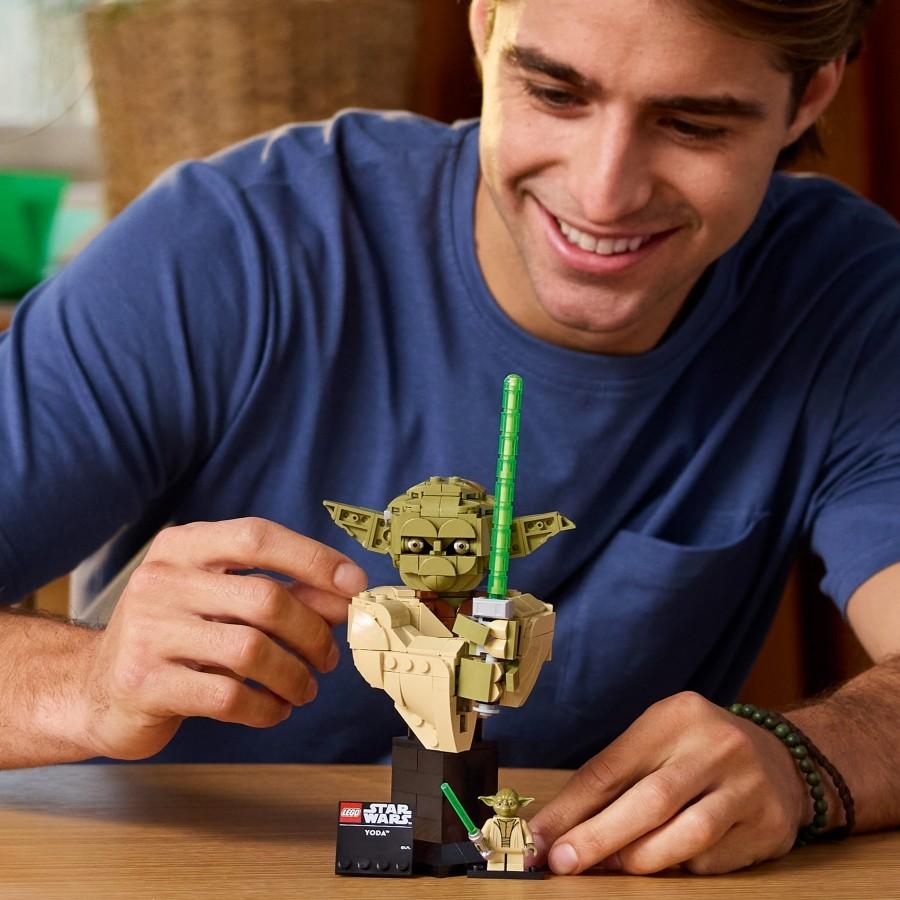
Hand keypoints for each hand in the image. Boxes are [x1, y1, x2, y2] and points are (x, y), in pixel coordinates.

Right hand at [80, 518, 366, 759]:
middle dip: (313, 632)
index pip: (258, 538)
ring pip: (252, 650)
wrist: (96, 687)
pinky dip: (266, 707)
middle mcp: (162, 580)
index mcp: (183, 547)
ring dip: (294, 675)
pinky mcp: (146, 683)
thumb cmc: (174, 636)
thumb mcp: (218, 600)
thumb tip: (345, 596)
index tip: (355, 585)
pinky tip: (274, 710)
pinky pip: (228, 696)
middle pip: (265, 599)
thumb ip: (279, 591)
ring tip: (305, 688)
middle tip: (329, 657)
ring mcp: (149, 631)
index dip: (314, 559)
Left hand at [529, 692, 811, 874]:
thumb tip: (556, 829)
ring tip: (609, 868)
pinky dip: (682, 866)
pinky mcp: (770, 826)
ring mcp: (749, 786)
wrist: (782, 760)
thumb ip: (612, 781)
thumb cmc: (696, 752)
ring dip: (639, 860)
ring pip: (685, 836)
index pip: (613, 766)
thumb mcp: (655, 744)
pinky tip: (669, 860)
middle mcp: (716, 745)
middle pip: (649, 801)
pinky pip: (713, 860)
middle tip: (563, 862)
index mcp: (676, 716)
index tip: (540, 837)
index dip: (571, 807)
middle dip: (599, 838)